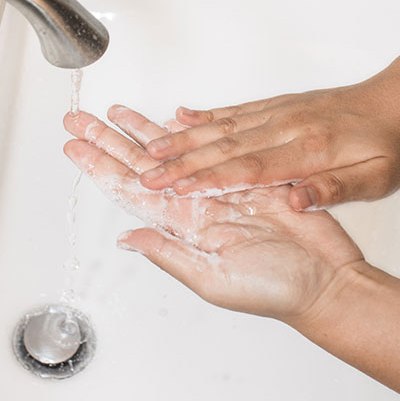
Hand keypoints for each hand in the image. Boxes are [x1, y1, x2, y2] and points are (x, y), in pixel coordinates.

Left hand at [63, 106, 363, 323]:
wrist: (323, 280)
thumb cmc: (272, 290)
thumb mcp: (212, 279)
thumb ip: (168, 255)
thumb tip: (126, 238)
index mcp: (181, 228)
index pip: (130, 191)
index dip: (100, 167)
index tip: (75, 146)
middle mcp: (194, 205)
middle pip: (141, 165)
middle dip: (109, 140)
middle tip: (81, 119)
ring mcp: (220, 188)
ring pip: (172, 151)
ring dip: (143, 130)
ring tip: (117, 110)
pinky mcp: (249, 175)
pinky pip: (211, 147)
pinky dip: (191, 132)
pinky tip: (170, 119)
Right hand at [138, 85, 399, 209]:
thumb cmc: (391, 145)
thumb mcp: (378, 178)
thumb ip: (336, 189)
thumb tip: (297, 199)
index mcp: (310, 151)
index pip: (249, 169)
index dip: (208, 179)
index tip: (175, 189)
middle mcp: (287, 127)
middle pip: (224, 147)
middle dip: (180, 161)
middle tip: (146, 173)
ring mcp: (280, 113)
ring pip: (222, 127)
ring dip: (184, 138)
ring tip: (150, 147)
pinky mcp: (278, 105)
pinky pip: (236, 110)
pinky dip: (206, 115)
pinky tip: (182, 117)